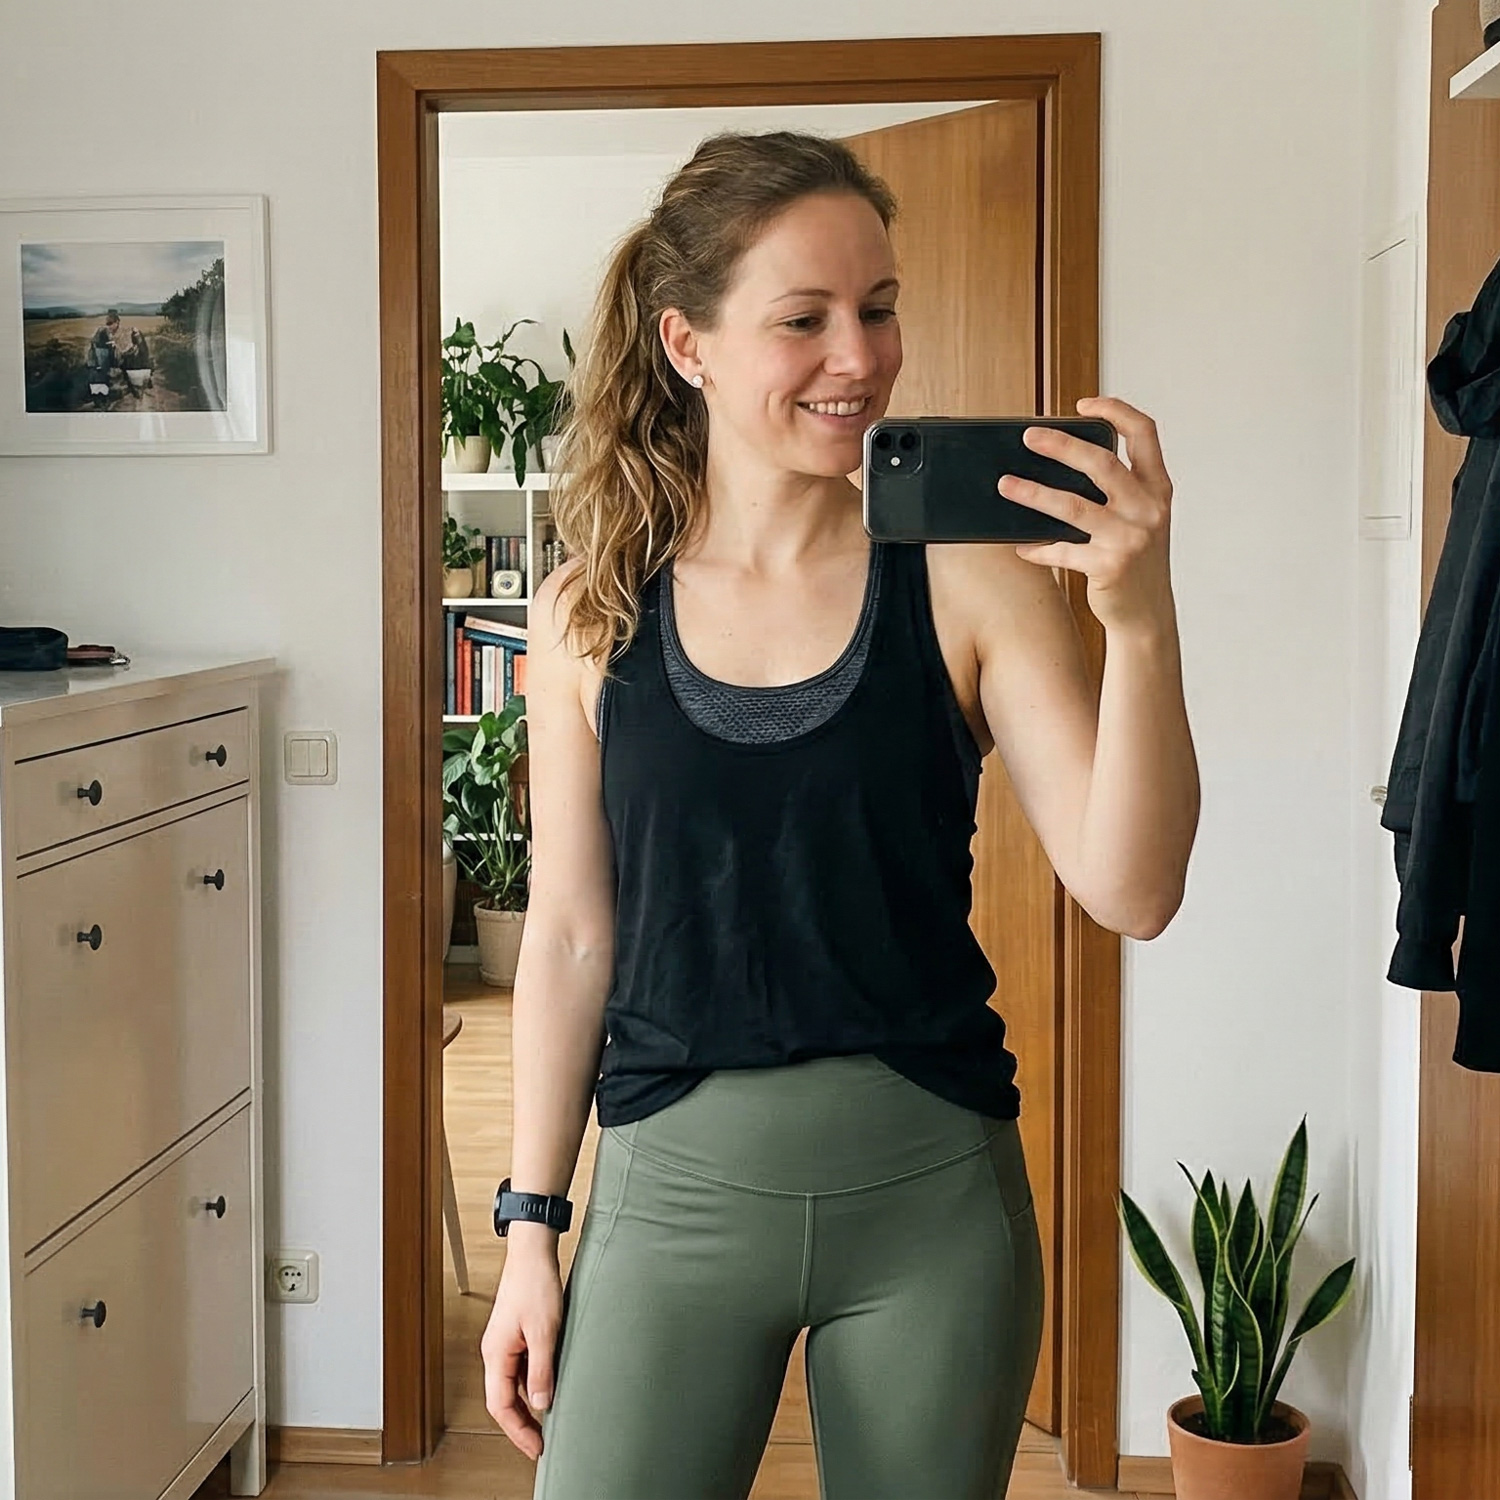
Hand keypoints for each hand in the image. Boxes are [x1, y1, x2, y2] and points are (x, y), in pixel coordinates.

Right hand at [481, 1244, 563, 1460]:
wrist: (533, 1251)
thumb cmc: (536, 1284)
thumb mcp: (545, 1331)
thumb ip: (541, 1370)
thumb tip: (540, 1404)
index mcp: (495, 1353)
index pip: (500, 1405)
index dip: (518, 1431)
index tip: (536, 1447)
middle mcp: (495, 1352)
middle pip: (502, 1400)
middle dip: (520, 1425)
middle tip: (539, 1443)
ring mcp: (504, 1343)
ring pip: (510, 1386)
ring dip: (525, 1406)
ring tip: (544, 1423)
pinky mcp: (514, 1335)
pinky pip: (518, 1370)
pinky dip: (529, 1386)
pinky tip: (545, 1389)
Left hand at [997, 396, 1175, 634]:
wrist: (1147, 614)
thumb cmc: (1137, 562)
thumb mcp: (1140, 519)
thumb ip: (1118, 491)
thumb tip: (1062, 466)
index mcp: (1158, 489)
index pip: (1145, 433)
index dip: (1116, 410)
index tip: (1084, 404)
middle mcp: (1149, 509)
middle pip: (1101, 463)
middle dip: (1061, 445)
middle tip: (1030, 437)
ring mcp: (1131, 538)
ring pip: (1074, 506)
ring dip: (1034, 494)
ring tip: (1006, 485)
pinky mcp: (1110, 566)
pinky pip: (1063, 550)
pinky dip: (1038, 548)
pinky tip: (1021, 546)